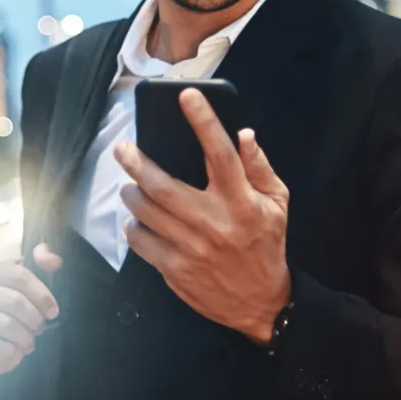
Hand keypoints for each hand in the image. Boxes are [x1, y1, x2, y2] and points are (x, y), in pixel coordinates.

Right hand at [0, 242, 62, 375]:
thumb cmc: (15, 303)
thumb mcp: (32, 279)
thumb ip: (44, 263)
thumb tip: (54, 261)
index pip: (20, 276)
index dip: (41, 295)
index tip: (53, 312)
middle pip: (14, 301)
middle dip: (34, 319)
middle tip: (40, 329)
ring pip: (6, 324)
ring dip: (24, 337)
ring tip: (29, 341)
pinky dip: (10, 350)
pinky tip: (14, 350)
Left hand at [117, 89, 290, 343]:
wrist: (261, 303)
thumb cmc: (266, 244)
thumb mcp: (277, 204)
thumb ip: (260, 168)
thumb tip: (244, 133)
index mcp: (241, 202)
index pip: (220, 153)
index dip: (204, 121)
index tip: (188, 96)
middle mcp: (214, 223)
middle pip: (164, 185)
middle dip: (137, 162)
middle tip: (123, 148)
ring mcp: (191, 248)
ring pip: (146, 212)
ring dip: (131, 193)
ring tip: (129, 185)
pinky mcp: (175, 270)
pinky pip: (142, 242)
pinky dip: (133, 227)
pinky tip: (137, 219)